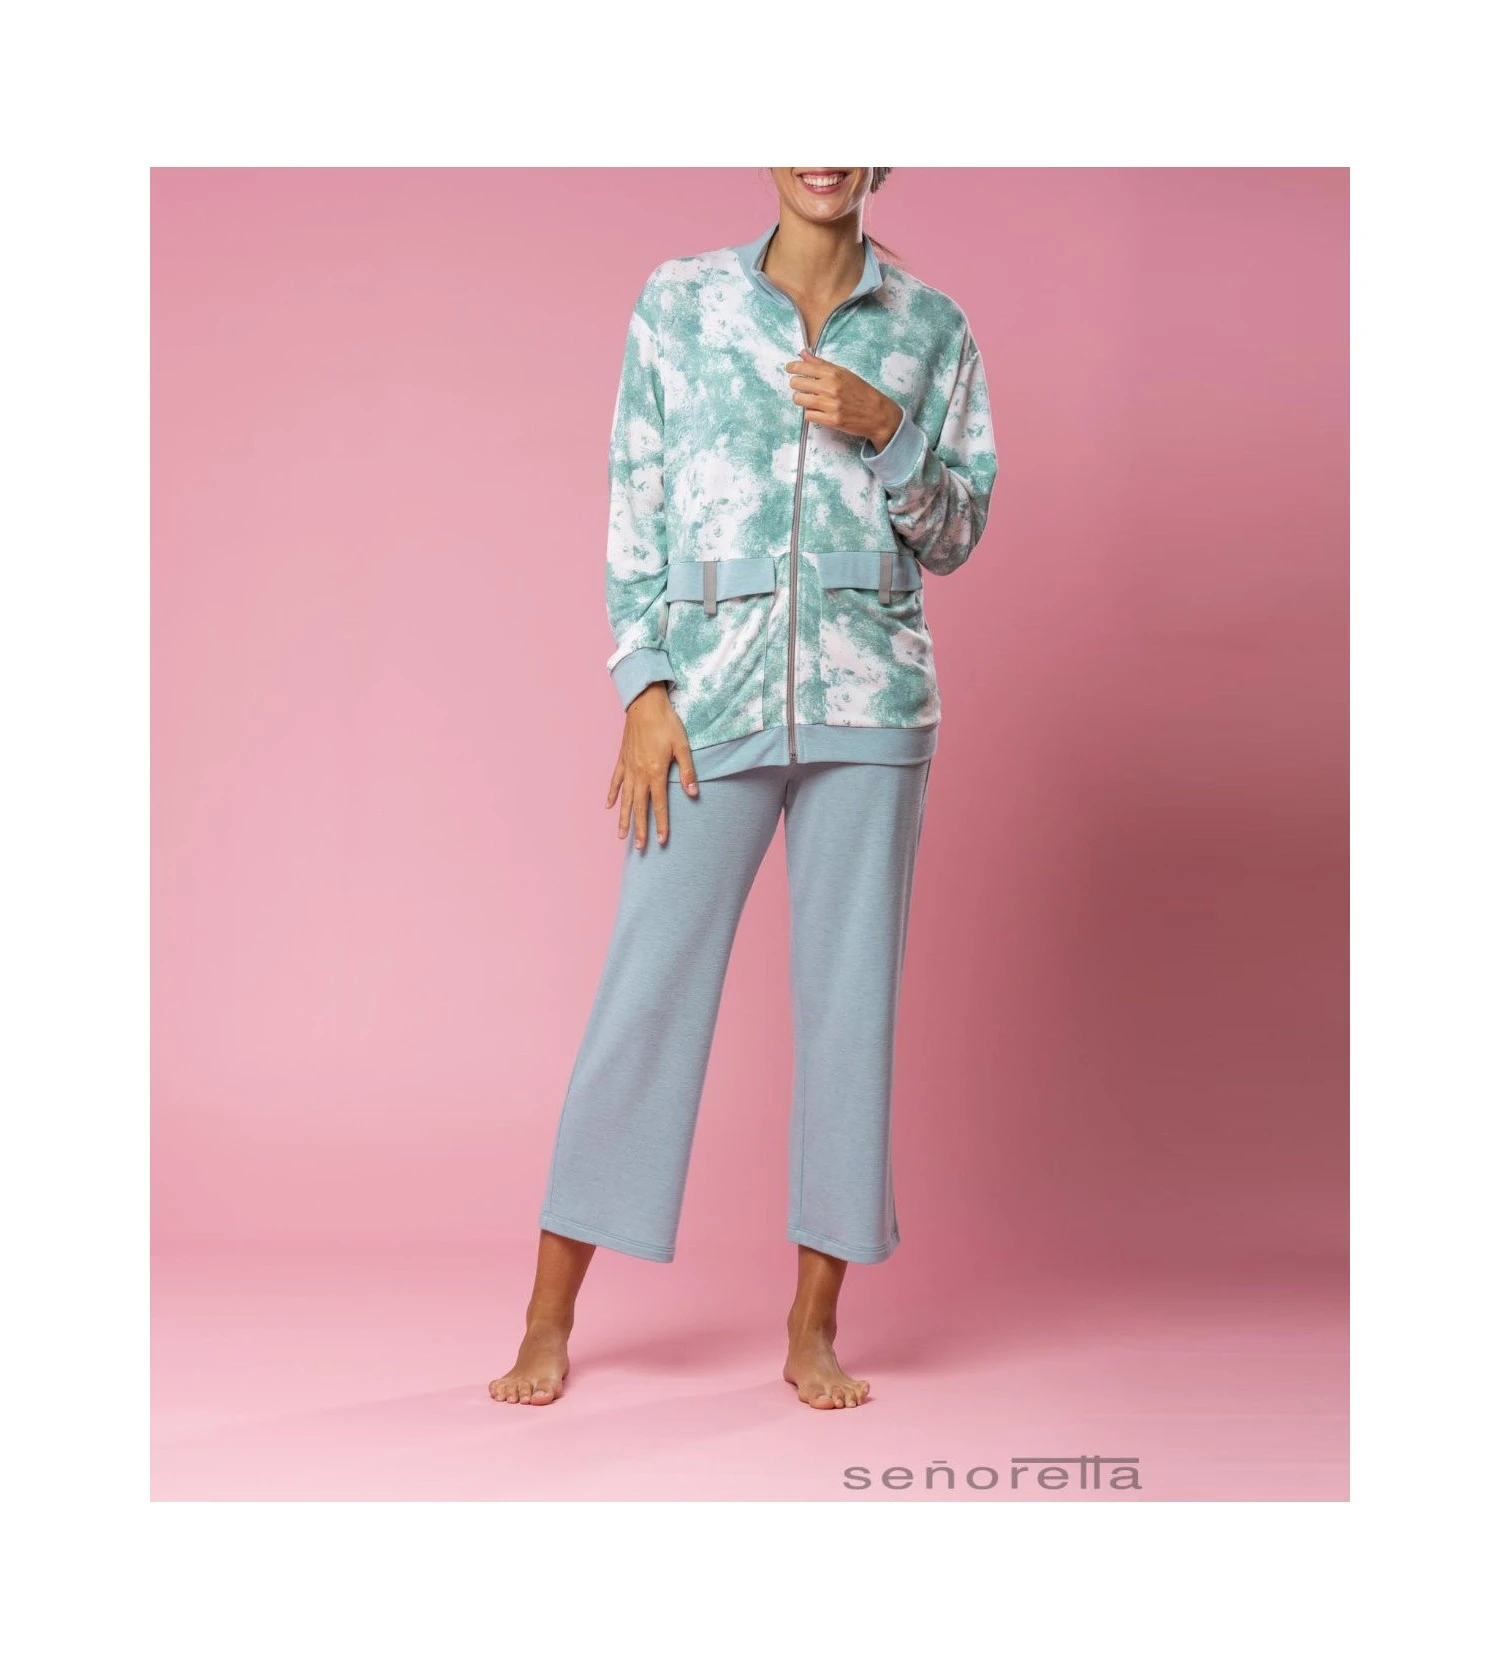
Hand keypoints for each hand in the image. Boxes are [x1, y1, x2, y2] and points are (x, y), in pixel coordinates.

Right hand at [606, 683, 699, 849]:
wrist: (645, 705)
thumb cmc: (666, 723)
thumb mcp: (682, 746)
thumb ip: (687, 771)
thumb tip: (693, 792)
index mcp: (655, 772)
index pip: (658, 805)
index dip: (660, 825)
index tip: (660, 841)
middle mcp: (639, 774)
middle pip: (639, 808)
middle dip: (640, 829)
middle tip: (640, 848)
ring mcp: (628, 767)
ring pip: (625, 799)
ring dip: (624, 818)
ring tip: (622, 836)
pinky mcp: (622, 759)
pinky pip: (615, 781)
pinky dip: (612, 794)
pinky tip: (609, 806)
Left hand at [787, 350, 902, 450]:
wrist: (877, 414)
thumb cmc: (861, 392)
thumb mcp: (844, 373)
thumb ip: (821, 364)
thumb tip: (803, 353)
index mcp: (834, 373)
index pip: (804, 367)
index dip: (793, 367)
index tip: (789, 368)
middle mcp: (831, 387)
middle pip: (797, 383)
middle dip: (796, 384)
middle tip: (801, 386)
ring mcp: (830, 405)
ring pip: (800, 400)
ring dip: (800, 399)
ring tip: (807, 399)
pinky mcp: (831, 420)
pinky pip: (808, 415)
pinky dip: (810, 413)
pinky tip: (817, 410)